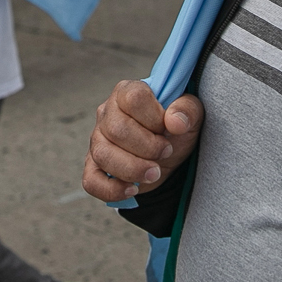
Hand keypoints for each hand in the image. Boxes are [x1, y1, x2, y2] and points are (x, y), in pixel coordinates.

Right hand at [83, 79, 205, 201]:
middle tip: (166, 152)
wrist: (166, 157)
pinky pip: (91, 181)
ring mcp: (96, 140)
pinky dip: (113, 189)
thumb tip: (175, 122)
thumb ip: (187, 110)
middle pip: (117, 129)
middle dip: (148, 147)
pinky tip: (132, 189)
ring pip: (103, 155)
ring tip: (155, 173)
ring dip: (133, 169)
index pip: (134, 98)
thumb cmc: (173, 130)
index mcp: (127, 92)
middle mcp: (106, 113)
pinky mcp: (93, 166)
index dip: (154, 117)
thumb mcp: (190, 116)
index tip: (167, 129)